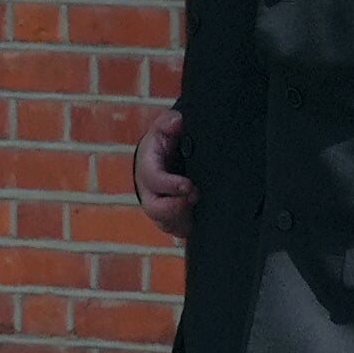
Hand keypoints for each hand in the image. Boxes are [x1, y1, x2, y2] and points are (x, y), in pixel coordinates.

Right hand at [131, 105, 195, 241]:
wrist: (162, 162)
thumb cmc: (162, 145)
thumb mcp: (163, 129)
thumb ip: (168, 123)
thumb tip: (177, 121)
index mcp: (147, 170)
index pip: (153, 180)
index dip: (169, 185)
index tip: (188, 186)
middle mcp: (150, 194)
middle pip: (156, 210)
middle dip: (176, 208)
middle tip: (195, 197)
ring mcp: (161, 210)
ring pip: (169, 225)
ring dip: (185, 220)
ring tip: (201, 209)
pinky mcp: (174, 221)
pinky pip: (180, 231)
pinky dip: (191, 227)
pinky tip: (206, 219)